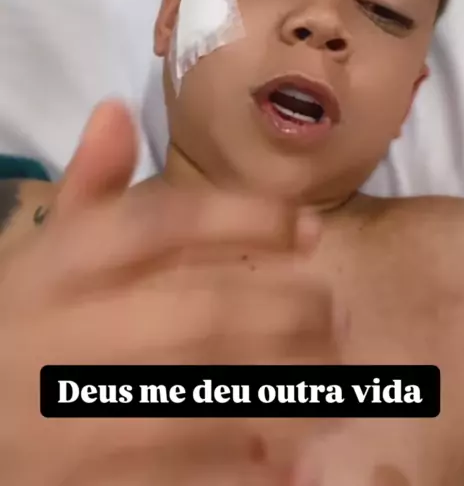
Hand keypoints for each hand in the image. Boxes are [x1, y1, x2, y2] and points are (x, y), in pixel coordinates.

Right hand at [0, 102, 324, 485]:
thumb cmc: (11, 326)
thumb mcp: (34, 255)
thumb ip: (83, 193)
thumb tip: (116, 110)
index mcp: (55, 270)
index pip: (157, 227)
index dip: (240, 221)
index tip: (307, 227)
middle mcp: (64, 336)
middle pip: (197, 316)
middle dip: (281, 313)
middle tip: (336, 312)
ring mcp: (69, 416)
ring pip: (199, 399)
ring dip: (277, 391)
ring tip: (330, 380)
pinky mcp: (75, 480)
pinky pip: (173, 477)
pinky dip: (236, 471)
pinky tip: (287, 464)